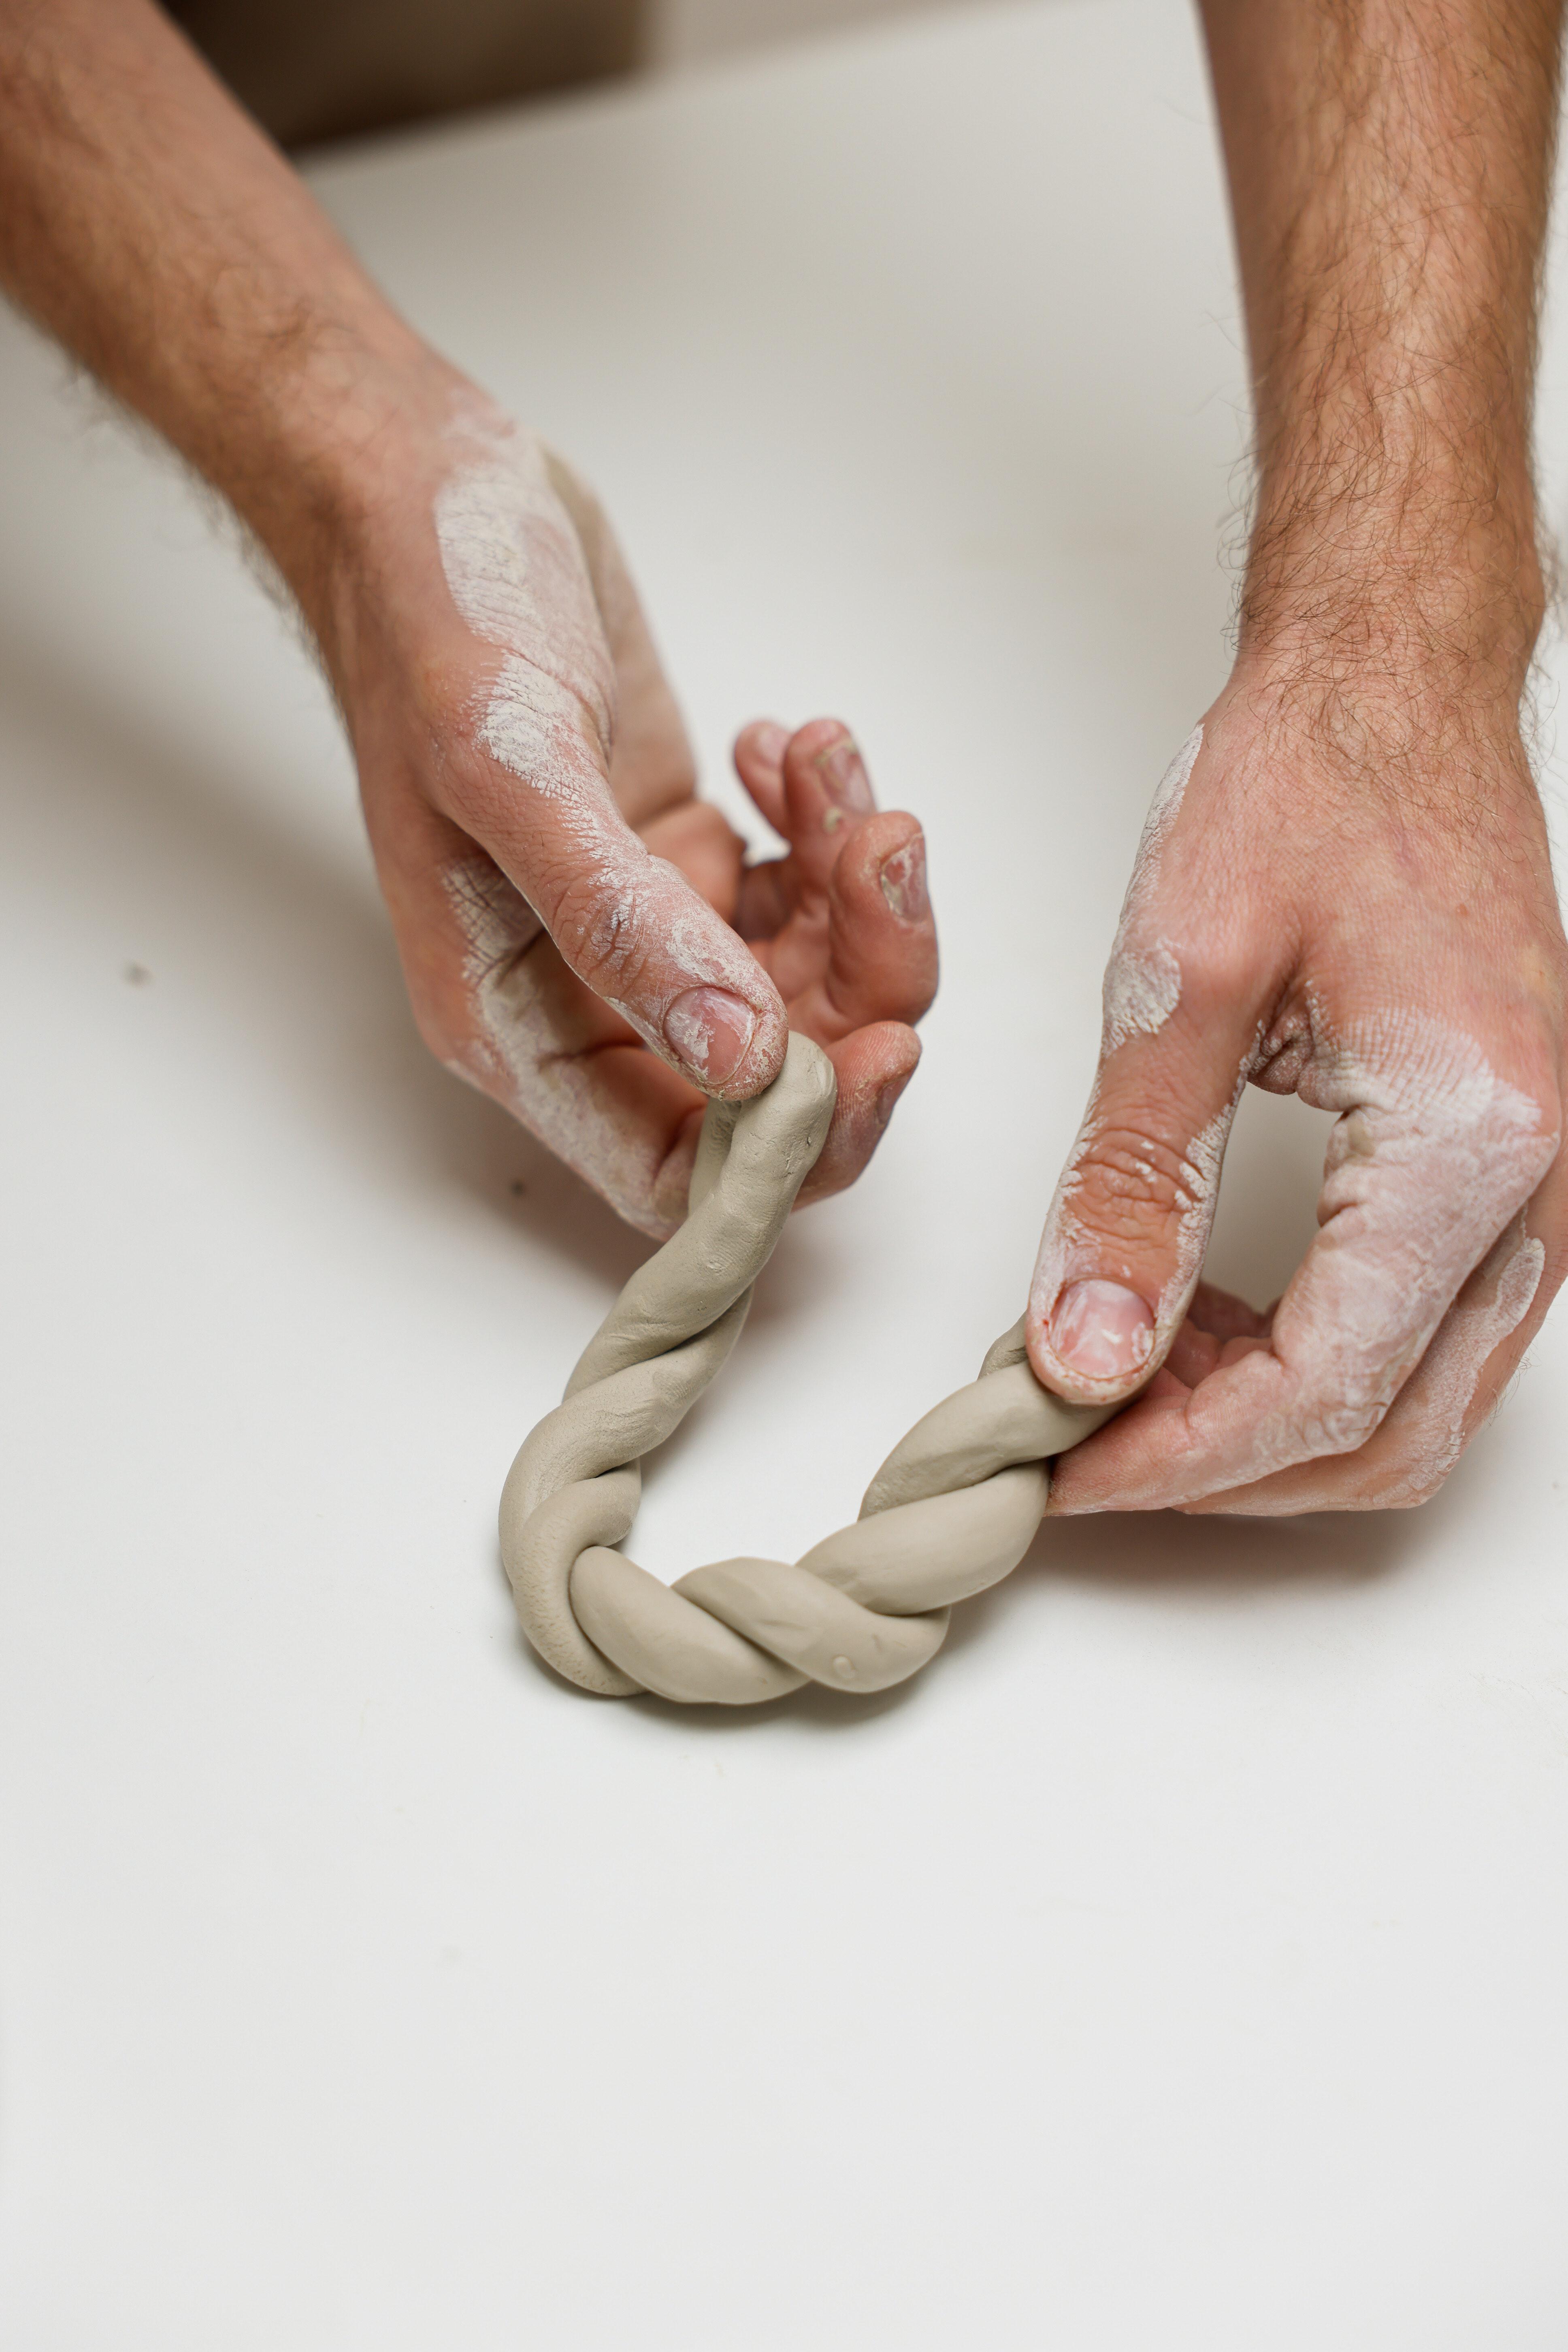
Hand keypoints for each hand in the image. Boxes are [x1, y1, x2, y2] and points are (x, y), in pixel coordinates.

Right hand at [316, 392, 935, 1234]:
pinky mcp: (683, 857)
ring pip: (809, 984)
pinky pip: (801, 895)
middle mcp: (588, 999)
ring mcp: (644, 928)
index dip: (799, 1141)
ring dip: (855, 886)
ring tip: (831, 767)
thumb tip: (742, 1060)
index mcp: (521, 1025)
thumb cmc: (434, 617)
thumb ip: (623, 926)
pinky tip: (782, 748)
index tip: (884, 1047)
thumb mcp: (513, 770)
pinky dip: (822, 826)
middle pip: (775, 1082)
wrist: (425, 487)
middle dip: (862, 985)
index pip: (680, 1170)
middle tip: (884, 854)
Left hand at [1025, 669, 1566, 1511]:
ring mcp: (1544, 1183)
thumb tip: (1083, 1354)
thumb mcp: (1181, 985)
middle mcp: (1543, 1186)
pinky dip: (1314, 1362)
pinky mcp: (1512, 1166)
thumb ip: (1133, 1186)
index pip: (1326, 1390)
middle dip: (1223, 1470)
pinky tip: (1201, 1323)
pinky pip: (1427, 1329)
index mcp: (1475, 1143)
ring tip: (1121, 1380)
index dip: (1181, 1459)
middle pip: (1389, 1432)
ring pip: (1416, 1400)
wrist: (1389, 689)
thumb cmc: (1304, 789)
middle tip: (1079, 1444)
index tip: (1060, 1470)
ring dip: (1267, 1426)